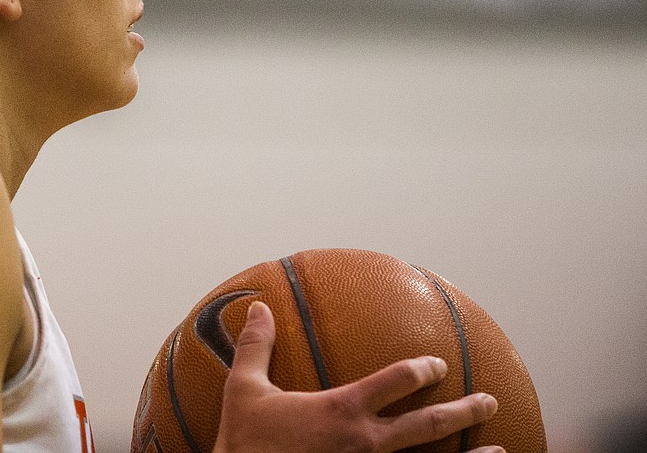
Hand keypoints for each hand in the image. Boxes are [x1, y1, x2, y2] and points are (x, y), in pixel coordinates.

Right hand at [213, 301, 503, 452]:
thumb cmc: (244, 443)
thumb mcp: (244, 390)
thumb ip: (256, 347)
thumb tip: (257, 308)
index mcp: (342, 409)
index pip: (397, 380)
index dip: (422, 370)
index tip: (436, 366)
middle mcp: (365, 442)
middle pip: (427, 424)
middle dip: (463, 410)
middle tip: (488, 401)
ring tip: (501, 451)